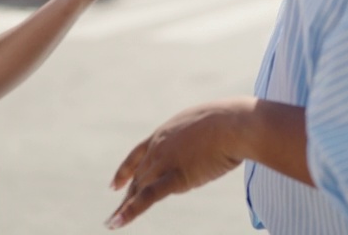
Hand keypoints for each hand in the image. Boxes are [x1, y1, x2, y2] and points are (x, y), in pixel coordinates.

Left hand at [107, 99, 249, 228]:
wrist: (236, 124)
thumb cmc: (231, 123)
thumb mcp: (206, 128)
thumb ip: (197, 142)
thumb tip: (202, 154)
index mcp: (166, 133)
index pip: (138, 154)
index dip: (125, 170)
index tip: (114, 185)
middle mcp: (159, 147)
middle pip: (138, 176)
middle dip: (126, 196)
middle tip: (115, 213)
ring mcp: (165, 161)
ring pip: (138, 188)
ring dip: (123, 208)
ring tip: (111, 222)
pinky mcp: (175, 176)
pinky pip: (147, 197)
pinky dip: (131, 211)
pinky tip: (116, 223)